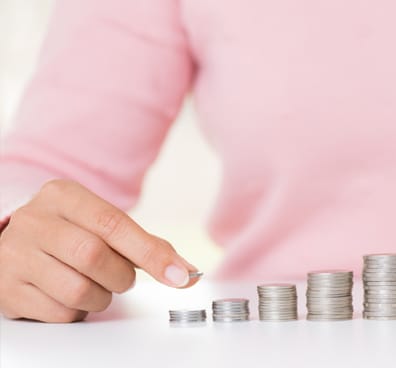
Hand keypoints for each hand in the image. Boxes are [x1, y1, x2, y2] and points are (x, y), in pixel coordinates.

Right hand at [0, 180, 198, 321]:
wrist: (11, 241)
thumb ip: (145, 243)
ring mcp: (15, 256)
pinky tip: (69, 295)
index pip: (113, 224)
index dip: (151, 253)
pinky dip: (77, 311)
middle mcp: (34, 221)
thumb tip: (186, 270)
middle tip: (120, 277)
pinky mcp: (7, 290)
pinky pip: (60, 313)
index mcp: (63, 196)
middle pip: (94, 257)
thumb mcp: (102, 224)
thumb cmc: (69, 232)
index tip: (179, 274)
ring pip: (78, 291)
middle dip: (121, 276)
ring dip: (100, 297)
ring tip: (93, 284)